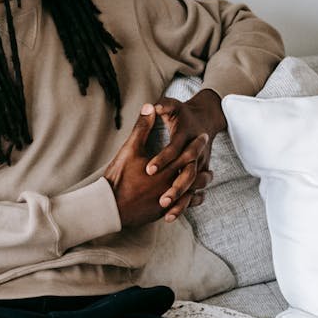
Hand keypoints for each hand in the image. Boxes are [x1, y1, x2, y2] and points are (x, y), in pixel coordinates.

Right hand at [103, 105, 212, 227]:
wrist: (109, 207)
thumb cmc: (119, 177)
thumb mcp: (130, 149)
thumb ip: (142, 128)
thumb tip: (150, 106)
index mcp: (165, 169)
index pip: (187, 153)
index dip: (197, 143)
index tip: (204, 136)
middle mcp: (170, 185)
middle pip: (194, 172)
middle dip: (202, 161)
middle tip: (208, 156)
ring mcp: (168, 200)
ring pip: (193, 191)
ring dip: (202, 182)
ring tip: (208, 175)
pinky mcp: (163, 212)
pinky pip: (184, 206)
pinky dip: (193, 200)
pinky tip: (197, 197)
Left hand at [145, 90, 226, 219]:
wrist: (207, 118)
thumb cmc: (184, 114)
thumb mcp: (173, 107)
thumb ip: (163, 106)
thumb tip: (151, 105)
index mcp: (185, 139)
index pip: (174, 150)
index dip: (162, 159)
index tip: (149, 169)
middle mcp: (195, 154)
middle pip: (187, 174)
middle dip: (175, 188)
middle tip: (161, 200)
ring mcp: (199, 166)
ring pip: (192, 188)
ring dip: (181, 202)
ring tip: (167, 214)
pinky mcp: (199, 175)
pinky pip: (196, 194)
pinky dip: (187, 205)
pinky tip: (172, 215)